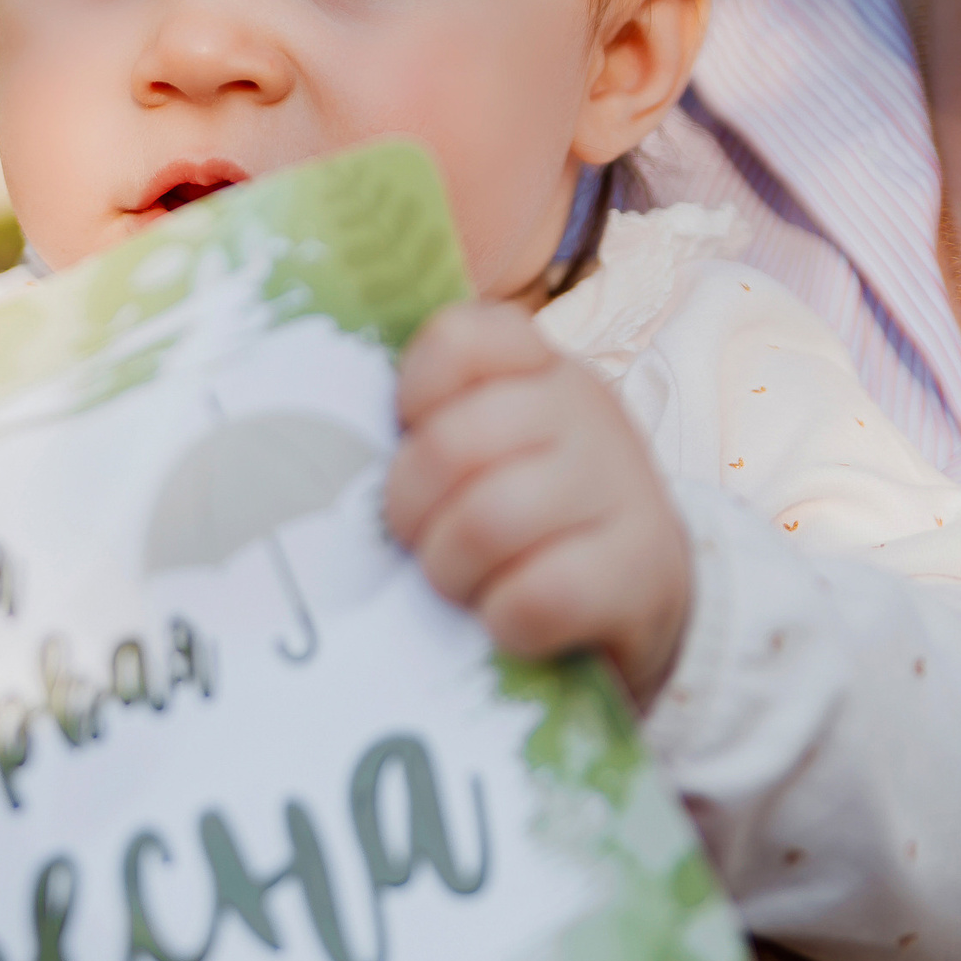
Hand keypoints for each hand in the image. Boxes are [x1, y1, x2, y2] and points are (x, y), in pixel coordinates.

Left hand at [383, 301, 689, 703]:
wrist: (638, 600)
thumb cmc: (526, 520)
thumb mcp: (486, 452)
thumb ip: (428, 425)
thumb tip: (316, 449)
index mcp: (535, 367)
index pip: (458, 338)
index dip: (412, 400)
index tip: (412, 444)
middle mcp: (585, 410)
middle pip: (453, 445)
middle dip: (410, 511)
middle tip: (416, 541)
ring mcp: (622, 485)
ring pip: (491, 520)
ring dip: (452, 570)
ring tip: (459, 584)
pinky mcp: (644, 569)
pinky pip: (541, 595)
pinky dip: (505, 620)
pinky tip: (509, 621)